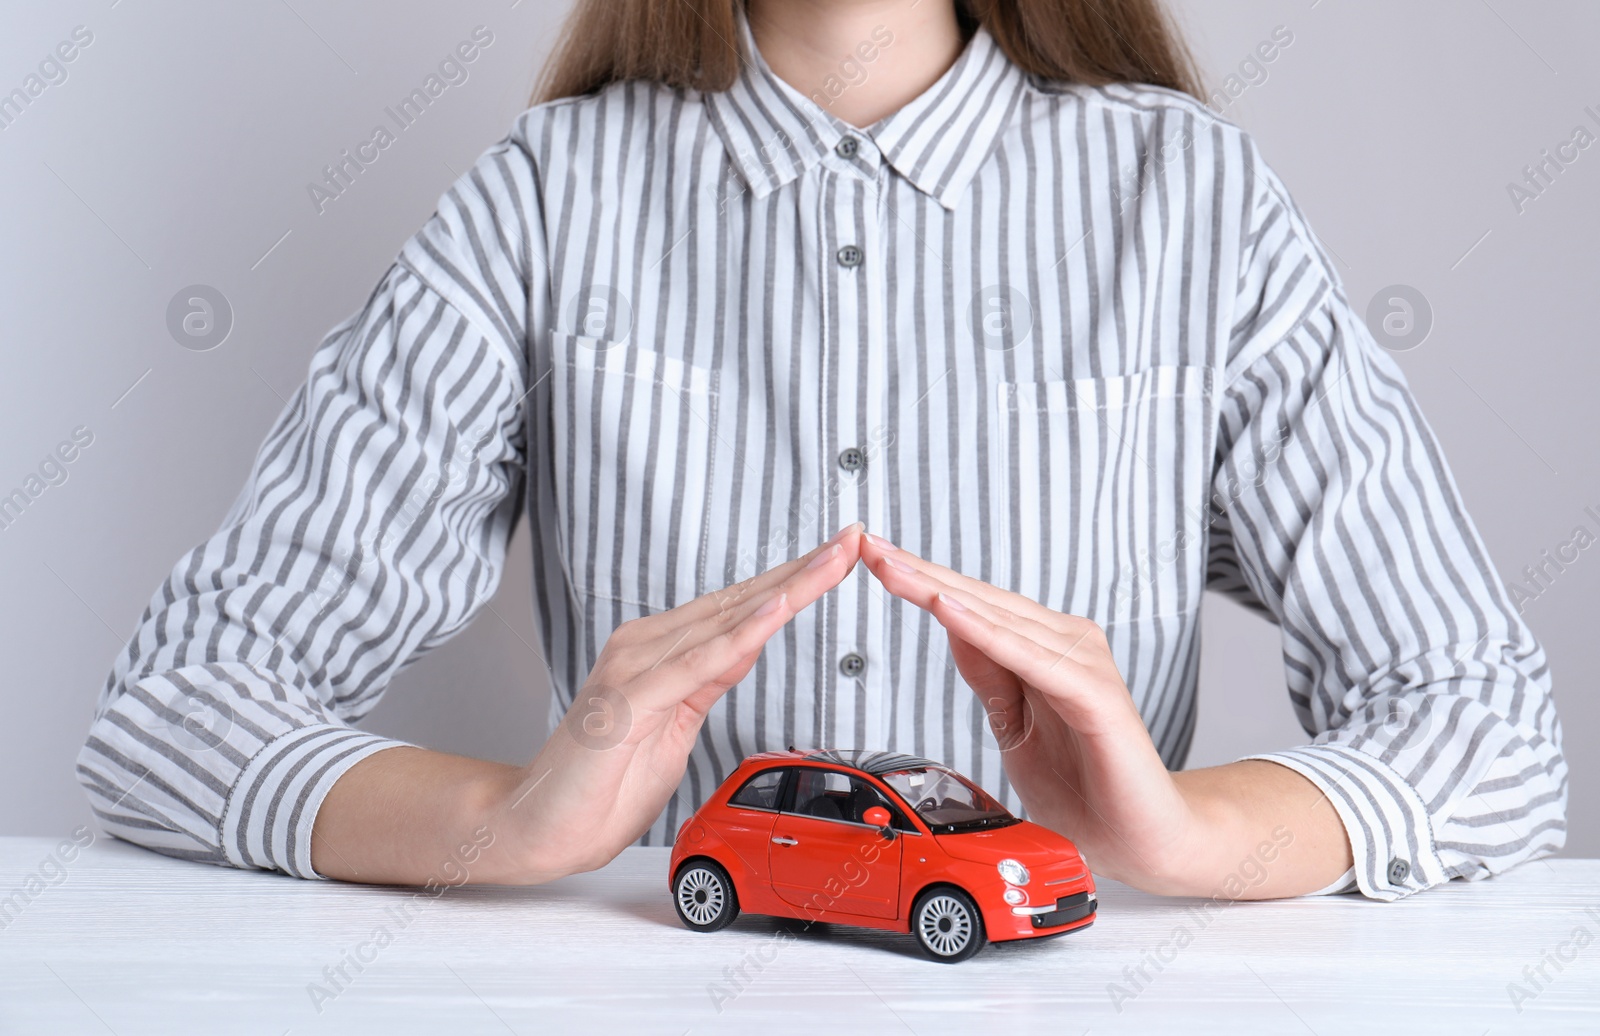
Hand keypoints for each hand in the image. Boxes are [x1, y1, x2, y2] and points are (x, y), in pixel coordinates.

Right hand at [498, 523, 863, 880]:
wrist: (539, 826)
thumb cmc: (601, 785)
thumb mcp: (674, 728)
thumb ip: (705, 685)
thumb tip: (742, 653)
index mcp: (658, 651)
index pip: (738, 609)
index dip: (791, 581)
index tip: (838, 557)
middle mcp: (644, 646)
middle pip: (740, 601)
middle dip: (802, 570)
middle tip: (852, 539)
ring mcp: (634, 668)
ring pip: (727, 620)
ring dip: (786, 588)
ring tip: (832, 560)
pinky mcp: (630, 700)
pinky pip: (698, 663)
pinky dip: (742, 635)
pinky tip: (777, 610)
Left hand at [858, 532, 1205, 893]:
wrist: (1139, 840)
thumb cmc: (1084, 787)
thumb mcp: (1014, 725)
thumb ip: (990, 675)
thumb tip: (951, 623)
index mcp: (1045, 648)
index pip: (972, 605)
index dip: (921, 581)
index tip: (872, 555)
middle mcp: (1066, 643)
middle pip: (979, 601)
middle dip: (919, 574)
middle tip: (868, 545)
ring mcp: (1084, 664)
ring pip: (999, 620)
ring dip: (942, 592)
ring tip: (894, 569)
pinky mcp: (1095, 695)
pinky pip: (1030, 658)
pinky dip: (988, 633)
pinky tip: (949, 611)